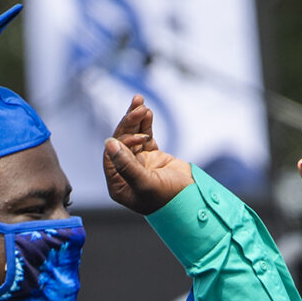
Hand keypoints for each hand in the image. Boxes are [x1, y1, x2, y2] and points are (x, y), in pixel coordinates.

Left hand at [103, 95, 194, 214]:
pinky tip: (147, 111)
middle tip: (138, 104)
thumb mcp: (146, 183)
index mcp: (118, 185)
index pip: (111, 156)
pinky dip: (145, 124)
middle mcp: (125, 173)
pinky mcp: (151, 156)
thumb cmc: (169, 198)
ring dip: (136, 119)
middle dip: (129, 123)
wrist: (194, 199)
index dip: (122, 141)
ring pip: (132, 136)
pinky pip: (145, 136)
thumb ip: (126, 165)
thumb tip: (108, 143)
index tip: (138, 136)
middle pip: (121, 142)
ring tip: (140, 101)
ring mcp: (138, 163)